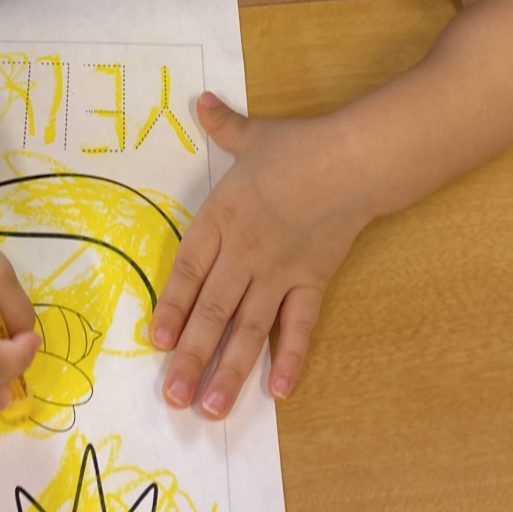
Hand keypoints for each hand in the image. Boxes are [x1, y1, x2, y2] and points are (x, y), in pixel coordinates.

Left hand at [151, 93, 374, 419]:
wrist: (356, 158)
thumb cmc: (300, 147)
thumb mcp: (253, 135)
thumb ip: (222, 126)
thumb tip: (199, 101)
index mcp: (223, 216)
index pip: (189, 269)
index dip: (172, 307)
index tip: (156, 340)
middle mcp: (246, 250)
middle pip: (213, 310)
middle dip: (191, 356)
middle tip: (172, 398)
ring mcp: (280, 270)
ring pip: (250, 327)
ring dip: (230, 370)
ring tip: (211, 409)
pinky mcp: (313, 281)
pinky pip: (299, 325)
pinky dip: (291, 357)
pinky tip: (279, 392)